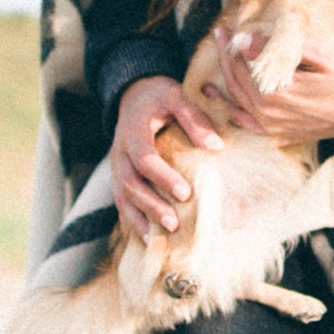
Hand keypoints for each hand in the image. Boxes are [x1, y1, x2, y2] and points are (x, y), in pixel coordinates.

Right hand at [110, 77, 223, 238]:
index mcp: (132, 131)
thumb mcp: (176, 96)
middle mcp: (119, 152)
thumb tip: (217, 146)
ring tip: (160, 238)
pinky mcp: (120, 177)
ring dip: (141, 218)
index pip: (144, 159)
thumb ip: (194, 118)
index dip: (162, 177)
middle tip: (175, 223)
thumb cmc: (160, 96)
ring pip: (122, 198)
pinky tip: (150, 238)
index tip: (185, 192)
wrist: (134, 95)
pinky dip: (133, 221)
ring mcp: (117, 167)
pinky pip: (122, 203)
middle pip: (130, 184)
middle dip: (151, 205)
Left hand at [205, 30, 333, 142]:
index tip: (227, 28)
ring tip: (223, 54)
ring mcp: (270, 126)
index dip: (233, 43)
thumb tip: (246, 39)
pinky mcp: (275, 134)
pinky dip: (230, 106)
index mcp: (277, 90)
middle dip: (226, 55)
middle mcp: (267, 111)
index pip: (243, 62)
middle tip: (221, 35)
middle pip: (235, 79)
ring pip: (236, 98)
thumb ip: (284, 48)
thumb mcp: (323, 55)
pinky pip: (243, 120)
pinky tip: (223, 95)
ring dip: (226, 75)